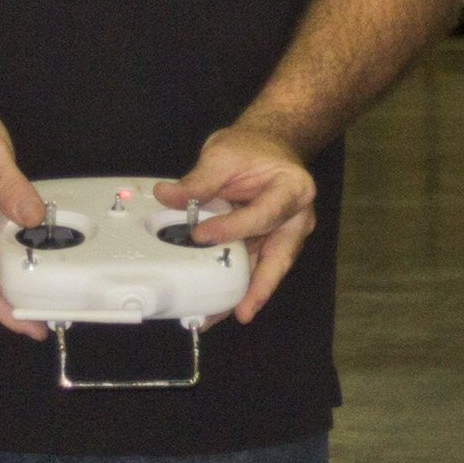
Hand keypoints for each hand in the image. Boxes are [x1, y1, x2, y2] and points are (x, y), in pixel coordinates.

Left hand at [163, 124, 323, 319]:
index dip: (234, 227)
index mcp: (293, 189)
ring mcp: (284, 235)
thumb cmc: (252, 149)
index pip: (264, 214)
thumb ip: (198, 180)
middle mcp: (296, 217)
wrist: (268, 147)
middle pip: (279, 257)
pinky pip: (253, 267)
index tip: (201, 235)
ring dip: (243, 294)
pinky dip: (235, 284)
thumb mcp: (223, 155)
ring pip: (265, 269)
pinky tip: (216, 303)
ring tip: (216, 315)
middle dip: (259, 287)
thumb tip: (167, 196)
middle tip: (241, 311)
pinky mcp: (268, 245)